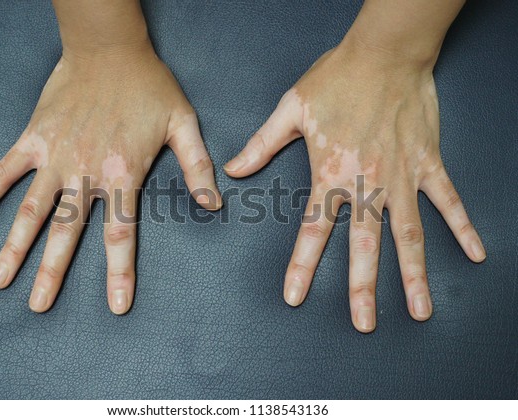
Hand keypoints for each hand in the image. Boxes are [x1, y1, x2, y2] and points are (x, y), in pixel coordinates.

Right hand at [0, 44, 221, 313]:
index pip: (121, 234)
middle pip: (67, 232)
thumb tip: (214, 205)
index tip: (116, 306)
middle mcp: (85, 172)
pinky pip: (5, 170)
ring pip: (32, 210)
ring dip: (14, 246)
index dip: (119, 273)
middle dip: (52, 273)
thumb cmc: (149, 85)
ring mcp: (55, 156)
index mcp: (123, 174)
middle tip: (38, 308)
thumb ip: (197, 167)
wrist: (109, 47)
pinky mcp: (34, 138)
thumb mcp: (183, 125)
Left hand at [224, 44, 484, 332]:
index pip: (313, 230)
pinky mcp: (427, 163)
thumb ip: (262, 145)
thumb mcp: (290, 110)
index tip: (295, 297)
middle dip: (363, 287)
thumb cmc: (337, 78)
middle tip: (364, 324)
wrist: (384, 53)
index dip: (303, 266)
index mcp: (331, 174)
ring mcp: (401, 177)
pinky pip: (448, 200)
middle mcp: (367, 184)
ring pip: (409, 234)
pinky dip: (462, 226)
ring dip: (414, 274)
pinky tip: (475, 254)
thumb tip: (234, 170)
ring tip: (419, 310)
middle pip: (365, 245)